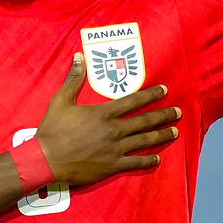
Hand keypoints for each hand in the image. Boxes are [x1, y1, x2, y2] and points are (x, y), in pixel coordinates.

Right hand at [35, 55, 179, 185]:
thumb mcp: (60, 101)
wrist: (45, 159)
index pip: (133, 101)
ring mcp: (114, 149)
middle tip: (178, 112)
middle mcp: (113, 130)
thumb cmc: (51, 130)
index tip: (164, 91)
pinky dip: (147, 161)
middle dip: (163, 116)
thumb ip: (73, 79)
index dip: (151, 95)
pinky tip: (157, 159)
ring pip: (144, 141)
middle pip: (144, 121)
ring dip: (161, 135)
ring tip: (174, 132)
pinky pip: (134, 163)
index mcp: (103, 113)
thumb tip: (79, 57)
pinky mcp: (110, 165)